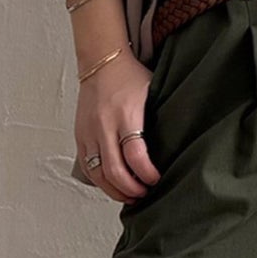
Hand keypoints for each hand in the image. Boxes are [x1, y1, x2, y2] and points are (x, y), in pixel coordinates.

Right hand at [75, 49, 161, 203]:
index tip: (156, 180)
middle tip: (145, 193)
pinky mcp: (80, 136)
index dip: (147, 174)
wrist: (101, 61)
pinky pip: (87, 167)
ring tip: (130, 195)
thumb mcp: (153, 94)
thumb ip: (160, 121)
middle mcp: (104, 126)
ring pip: (98, 174)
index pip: (135, 155)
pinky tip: (113, 185)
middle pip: (114, 171)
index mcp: (125, 115)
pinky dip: (100, 181)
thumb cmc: (130, 78)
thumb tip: (177, 149)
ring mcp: (89, 132)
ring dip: (115, 191)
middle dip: (131, 189)